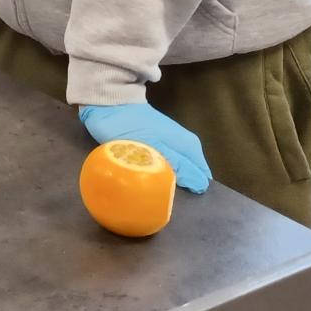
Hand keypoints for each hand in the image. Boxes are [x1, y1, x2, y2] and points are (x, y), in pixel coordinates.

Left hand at [78, 103, 212, 192]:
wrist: (109, 103)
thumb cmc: (130, 126)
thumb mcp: (155, 148)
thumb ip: (179, 166)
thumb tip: (201, 186)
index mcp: (190, 147)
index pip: (202, 179)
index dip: (194, 195)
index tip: (180, 207)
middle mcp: (185, 147)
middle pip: (190, 177)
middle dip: (179, 192)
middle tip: (162, 205)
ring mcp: (171, 146)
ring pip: (176, 173)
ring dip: (166, 186)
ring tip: (152, 199)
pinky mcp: (155, 147)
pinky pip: (162, 168)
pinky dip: (155, 177)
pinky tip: (144, 186)